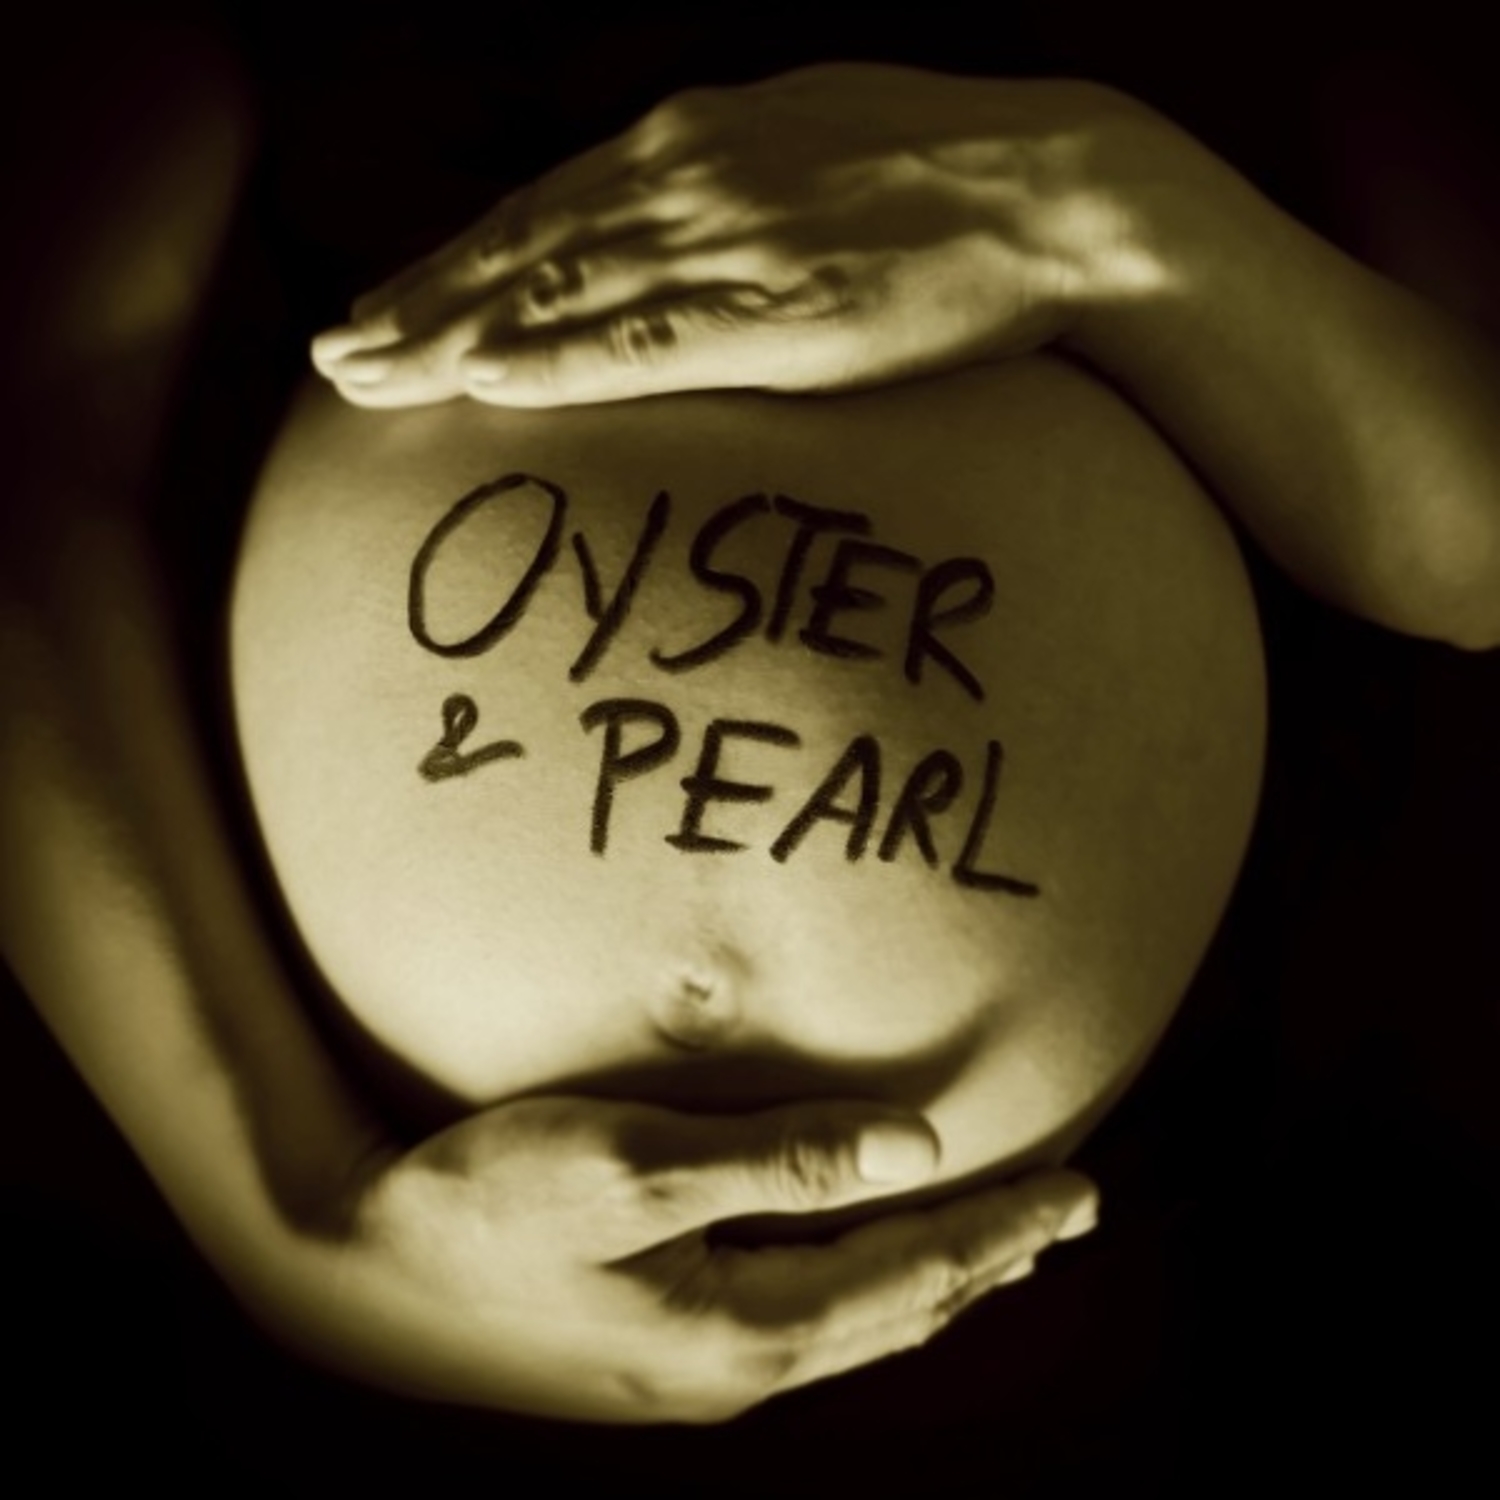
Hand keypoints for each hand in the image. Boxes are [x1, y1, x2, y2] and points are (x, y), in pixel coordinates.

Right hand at [280, 1094, 1096, 1423]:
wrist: (351, 1272)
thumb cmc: (481, 1202)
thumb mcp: (627, 1164)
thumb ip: (780, 1157)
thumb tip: (919, 1145)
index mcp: (739, 1330)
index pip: (914, 1277)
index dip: (1002, 1229)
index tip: (1082, 1188)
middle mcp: (730, 1373)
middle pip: (898, 1315)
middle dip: (989, 1260)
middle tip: (1065, 1213)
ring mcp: (689, 1378)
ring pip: (853, 1330)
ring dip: (932, 1282)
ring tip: (992, 1246)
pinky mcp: (652, 1358)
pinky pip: (801, 1328)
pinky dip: (864, 1292)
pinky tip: (860, 1269)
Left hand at [310, 63, 1166, 407]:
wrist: (1059, 196)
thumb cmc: (943, 184)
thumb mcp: (813, 148)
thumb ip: (729, 192)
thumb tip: (672, 243)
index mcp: (697, 139)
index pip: (546, 209)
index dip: (457, 264)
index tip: (393, 310)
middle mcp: (687, 175)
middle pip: (522, 247)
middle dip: (420, 302)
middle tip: (341, 359)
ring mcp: (725, 239)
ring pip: (558, 291)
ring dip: (454, 335)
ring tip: (375, 380)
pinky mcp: (774, 308)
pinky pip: (642, 340)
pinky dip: (555, 359)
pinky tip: (486, 385)